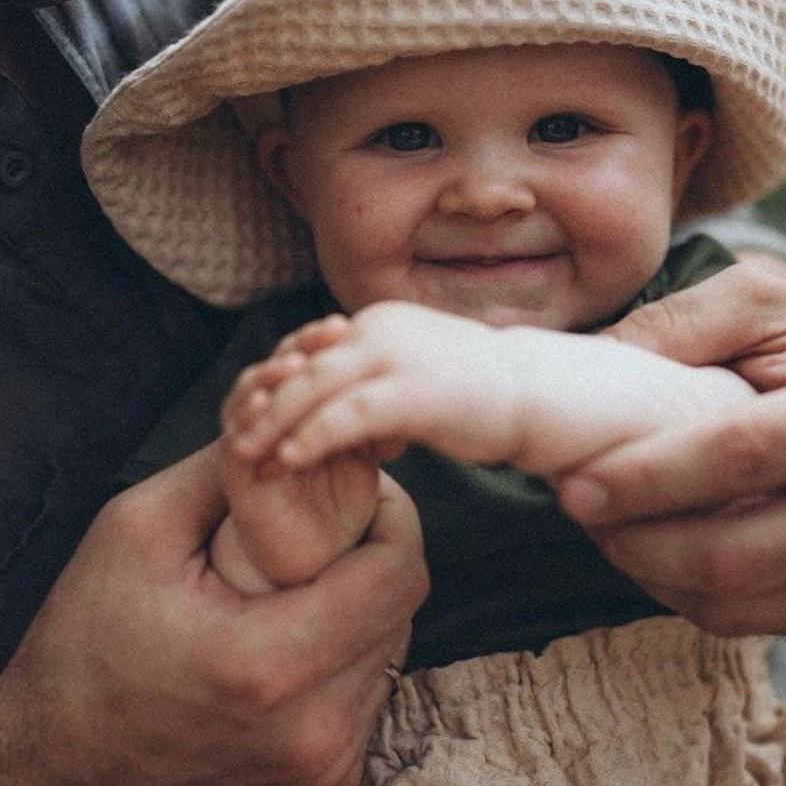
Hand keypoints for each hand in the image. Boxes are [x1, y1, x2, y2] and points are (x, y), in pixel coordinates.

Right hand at [0, 443, 427, 785]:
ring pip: (390, 656)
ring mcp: (327, 768)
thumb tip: (301, 435)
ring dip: (360, 614)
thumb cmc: (82, 652)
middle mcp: (316, 728)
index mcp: (271, 665)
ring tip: (299, 595)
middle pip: (401, 612)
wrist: (55, 781)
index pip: (398, 572)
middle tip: (327, 533)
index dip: (392, 518)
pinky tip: (289, 653)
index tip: (363, 492)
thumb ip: (231, 474)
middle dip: (373, 560)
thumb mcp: (135, 533)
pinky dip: (342, 665)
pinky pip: (366, 700)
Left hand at [223, 301, 751, 478]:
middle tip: (231, 439)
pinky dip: (309, 439)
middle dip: (262, 403)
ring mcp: (399, 355)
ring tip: (246, 457)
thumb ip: (385, 393)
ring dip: (274, 424)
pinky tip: (287, 466)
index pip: (311, 350)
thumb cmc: (494, 401)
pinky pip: (346, 417)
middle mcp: (383, 326)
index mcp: (382, 320)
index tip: (247, 417)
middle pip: (300, 364)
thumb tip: (358, 430)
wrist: (554, 399)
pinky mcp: (416, 390)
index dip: (275, 384)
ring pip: (313, 389)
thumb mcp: (428, 386)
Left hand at [555, 253, 785, 636]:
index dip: (648, 479)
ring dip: (652, 574)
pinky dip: (689, 596)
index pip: (738, 458)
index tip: (575, 484)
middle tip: (580, 509)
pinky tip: (667, 551)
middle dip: (635, 542)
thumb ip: (673, 323)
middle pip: (731, 556)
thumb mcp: (757, 300)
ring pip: (732, 605)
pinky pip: (751, 623)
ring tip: (615, 526)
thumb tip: (581, 365)